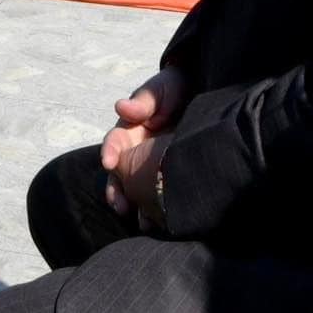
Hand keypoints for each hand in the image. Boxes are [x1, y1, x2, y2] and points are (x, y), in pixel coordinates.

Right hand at [101, 67, 185, 219]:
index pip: (114, 142)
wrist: (203, 91)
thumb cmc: (175, 88)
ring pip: (135, 189)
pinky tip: (160, 223)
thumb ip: (144, 100)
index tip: (109, 163)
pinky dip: (155, 210)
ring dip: (134, 205)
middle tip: (120, 206)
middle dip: (117, 190)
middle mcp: (135, 151)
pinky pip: (157, 195)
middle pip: (119, 174)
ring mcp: (149, 164)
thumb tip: (122, 107)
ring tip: (140, 222)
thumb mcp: (160, 90)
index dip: (110, 151)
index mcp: (129, 130)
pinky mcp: (166, 175)